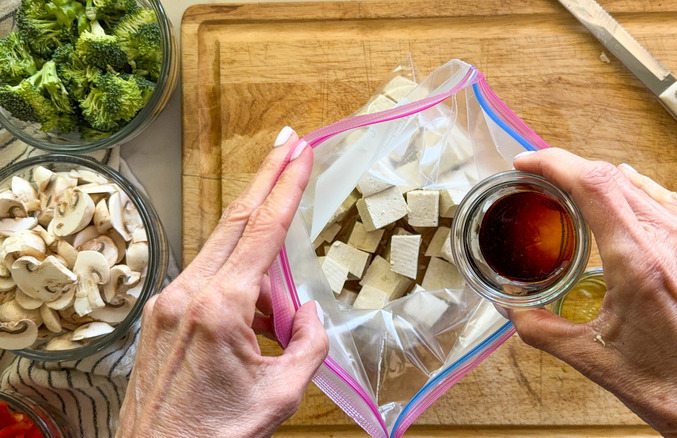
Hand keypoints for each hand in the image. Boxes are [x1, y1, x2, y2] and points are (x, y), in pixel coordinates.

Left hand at [116, 129, 328, 437]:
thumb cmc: (217, 434)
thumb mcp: (281, 394)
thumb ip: (308, 343)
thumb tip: (307, 310)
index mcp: (220, 308)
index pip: (262, 230)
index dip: (286, 185)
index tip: (299, 151)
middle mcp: (188, 294)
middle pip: (235, 220)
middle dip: (266, 178)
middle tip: (288, 143)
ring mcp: (169, 302)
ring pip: (223, 254)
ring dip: (260, 263)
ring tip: (279, 324)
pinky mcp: (162, 315)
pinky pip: (209, 282)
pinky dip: (241, 290)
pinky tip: (256, 330)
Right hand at [506, 148, 676, 436]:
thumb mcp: (592, 361)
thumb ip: (540, 328)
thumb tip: (513, 307)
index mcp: (642, 265)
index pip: (593, 185)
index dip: (554, 163)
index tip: (529, 162)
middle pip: (615, 178)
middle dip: (571, 170)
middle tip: (544, 179)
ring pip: (645, 186)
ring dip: (605, 180)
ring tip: (578, 191)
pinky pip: (672, 203)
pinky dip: (639, 194)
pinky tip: (627, 205)